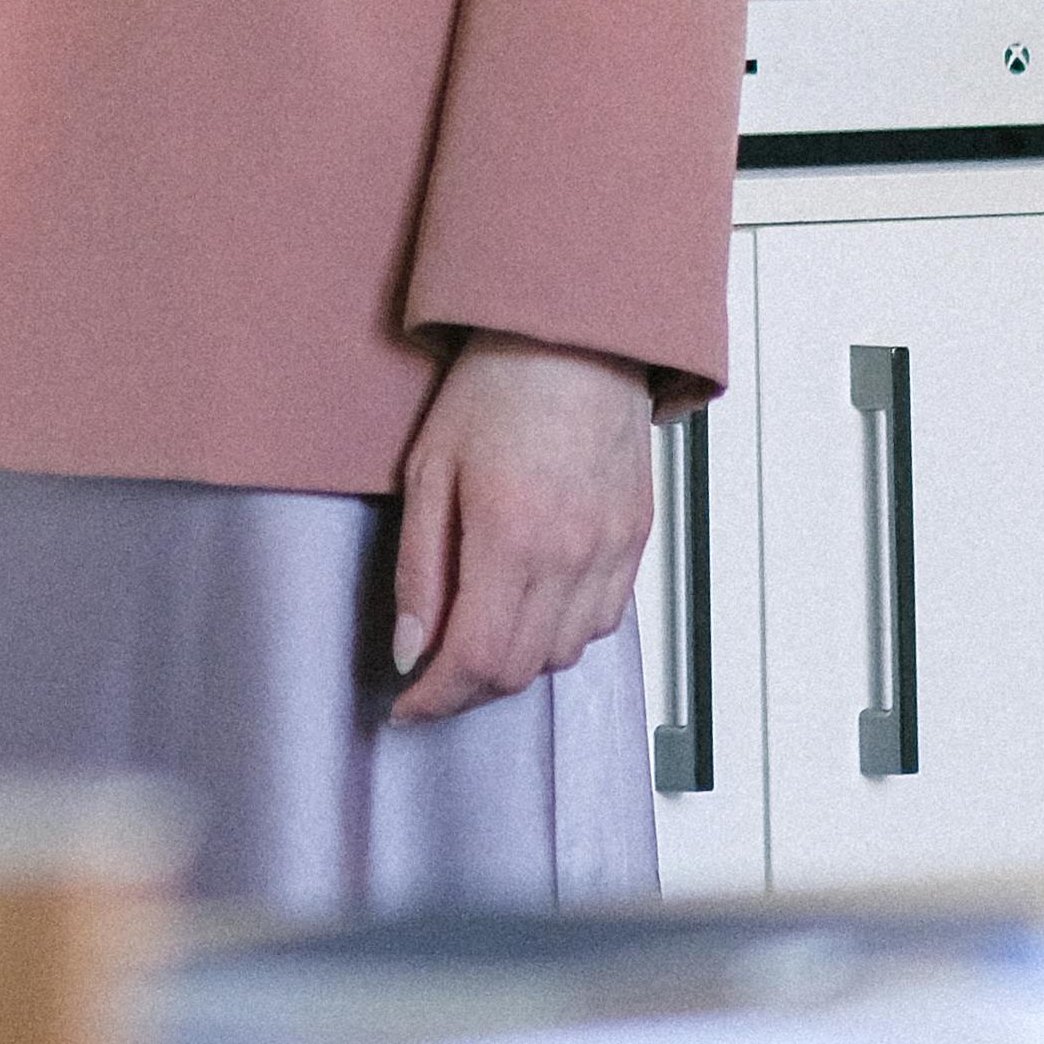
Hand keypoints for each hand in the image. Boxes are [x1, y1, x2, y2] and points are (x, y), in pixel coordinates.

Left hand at [391, 334, 659, 724]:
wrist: (576, 336)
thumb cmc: (496, 389)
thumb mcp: (429, 472)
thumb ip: (419, 570)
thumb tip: (410, 649)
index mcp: (511, 539)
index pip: (475, 659)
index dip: (436, 699)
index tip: (407, 707)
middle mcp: (571, 556)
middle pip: (521, 669)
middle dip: (469, 690)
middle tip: (431, 680)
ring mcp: (612, 550)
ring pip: (565, 654)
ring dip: (516, 666)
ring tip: (476, 644)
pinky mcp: (636, 538)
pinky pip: (603, 621)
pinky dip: (563, 636)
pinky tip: (532, 613)